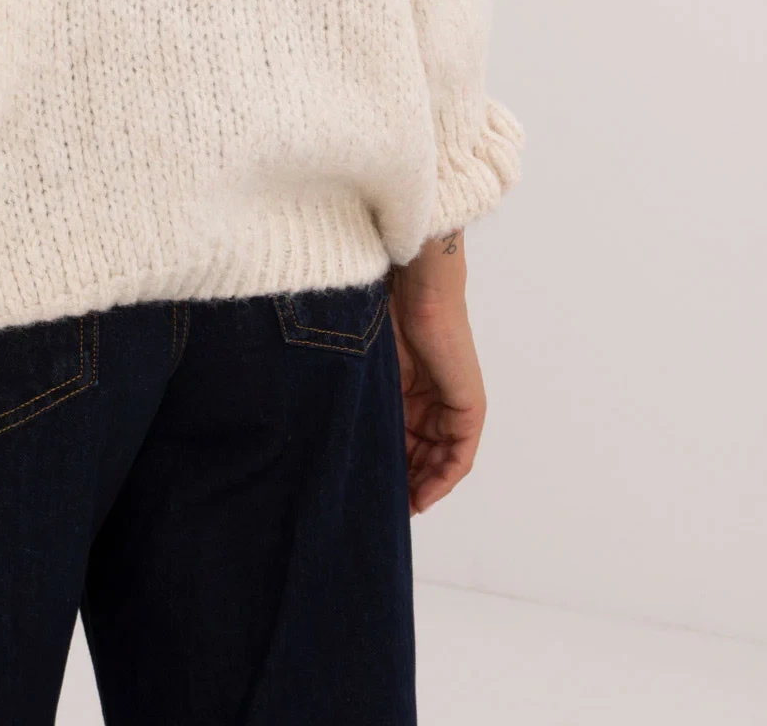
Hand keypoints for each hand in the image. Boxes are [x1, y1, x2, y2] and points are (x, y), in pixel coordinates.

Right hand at [388, 233, 487, 513]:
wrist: (414, 287)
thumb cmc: (379, 311)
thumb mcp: (364, 365)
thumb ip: (360, 395)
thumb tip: (326, 429)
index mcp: (406, 387)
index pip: (400, 439)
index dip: (387, 467)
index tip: (365, 490)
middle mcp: (431, 399)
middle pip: (419, 455)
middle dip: (401, 483)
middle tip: (377, 507)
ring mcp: (452, 404)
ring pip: (437, 460)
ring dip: (420, 486)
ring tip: (395, 508)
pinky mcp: (468, 407)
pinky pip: (459, 456)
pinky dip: (442, 479)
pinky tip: (421, 496)